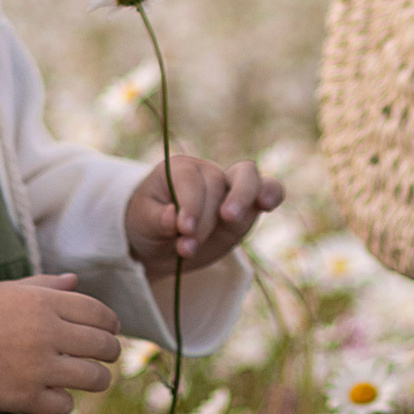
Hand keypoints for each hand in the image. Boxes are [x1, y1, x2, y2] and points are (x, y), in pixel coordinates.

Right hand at [0, 272, 120, 413]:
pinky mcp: (24, 397)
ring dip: (96, 379)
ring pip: (94, 378)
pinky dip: (63, 403)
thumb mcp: (6, 290)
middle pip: (103, 346)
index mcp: (44, 303)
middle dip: (111, 353)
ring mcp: (37, 367)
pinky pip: (64, 405)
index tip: (110, 332)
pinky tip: (54, 396)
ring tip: (90, 379)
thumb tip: (75, 279)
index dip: (111, 325)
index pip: (100, 313)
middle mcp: (47, 332)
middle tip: (106, 357)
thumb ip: (44, 285)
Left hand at [127, 150, 284, 287]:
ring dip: (240, 199)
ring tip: (230, 218)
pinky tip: (268, 204)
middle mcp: (207, 172)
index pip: (190, 180)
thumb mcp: (142, 223)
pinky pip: (269, 190)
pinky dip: (271, 194)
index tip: (183, 230)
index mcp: (179, 170)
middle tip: (190, 241)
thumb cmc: (149, 225)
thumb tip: (174, 218)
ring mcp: (231, 186)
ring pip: (247, 178)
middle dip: (206, 216)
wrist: (163, 243)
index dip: (189, 204)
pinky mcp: (248, 205)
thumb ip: (157, 220)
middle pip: (216, 184)